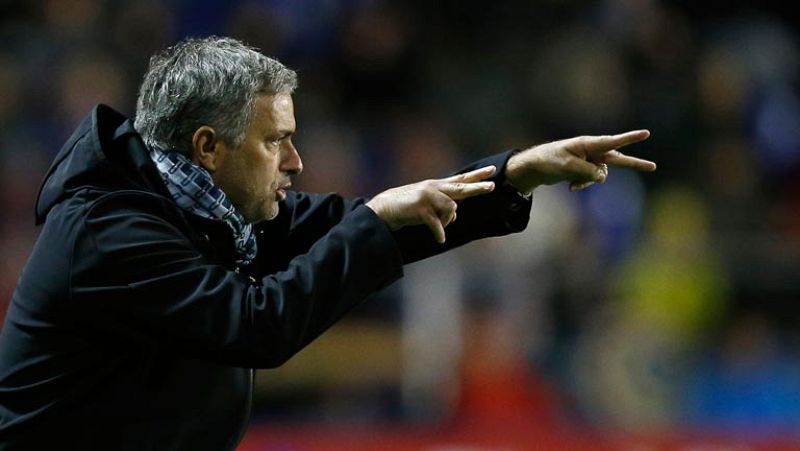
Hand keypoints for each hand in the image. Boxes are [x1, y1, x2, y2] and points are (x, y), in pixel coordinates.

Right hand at [366, 166, 496, 242]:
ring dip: (447, 222)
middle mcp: (434, 188)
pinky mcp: (421, 208)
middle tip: (492, 187)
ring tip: (439, 230)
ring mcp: (427, 196)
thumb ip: (442, 209)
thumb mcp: (428, 207)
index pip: (461, 179)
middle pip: (461, 187)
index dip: (477, 175)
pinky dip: (440, 233)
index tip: (493, 170)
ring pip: (451, 208)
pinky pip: (437, 223)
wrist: (384, 209)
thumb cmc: (407, 208)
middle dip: (477, 188)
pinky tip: (440, 239)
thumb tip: (455, 217)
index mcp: (437, 186)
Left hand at [506, 130, 654, 192]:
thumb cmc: (550, 160)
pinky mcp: (586, 169)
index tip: (646, 133)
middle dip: (634, 164)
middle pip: (617, 158)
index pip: (612, 141)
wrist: (536, 166)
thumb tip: (602, 177)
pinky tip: (571, 186)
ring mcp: (590, 160)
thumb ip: (587, 171)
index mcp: (588, 144)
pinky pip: (591, 180)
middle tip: (653, 167)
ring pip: (600, 175)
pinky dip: (583, 184)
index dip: (629, 138)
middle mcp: (592, 151)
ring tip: (572, 182)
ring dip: (589, 181)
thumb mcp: (567, 167)